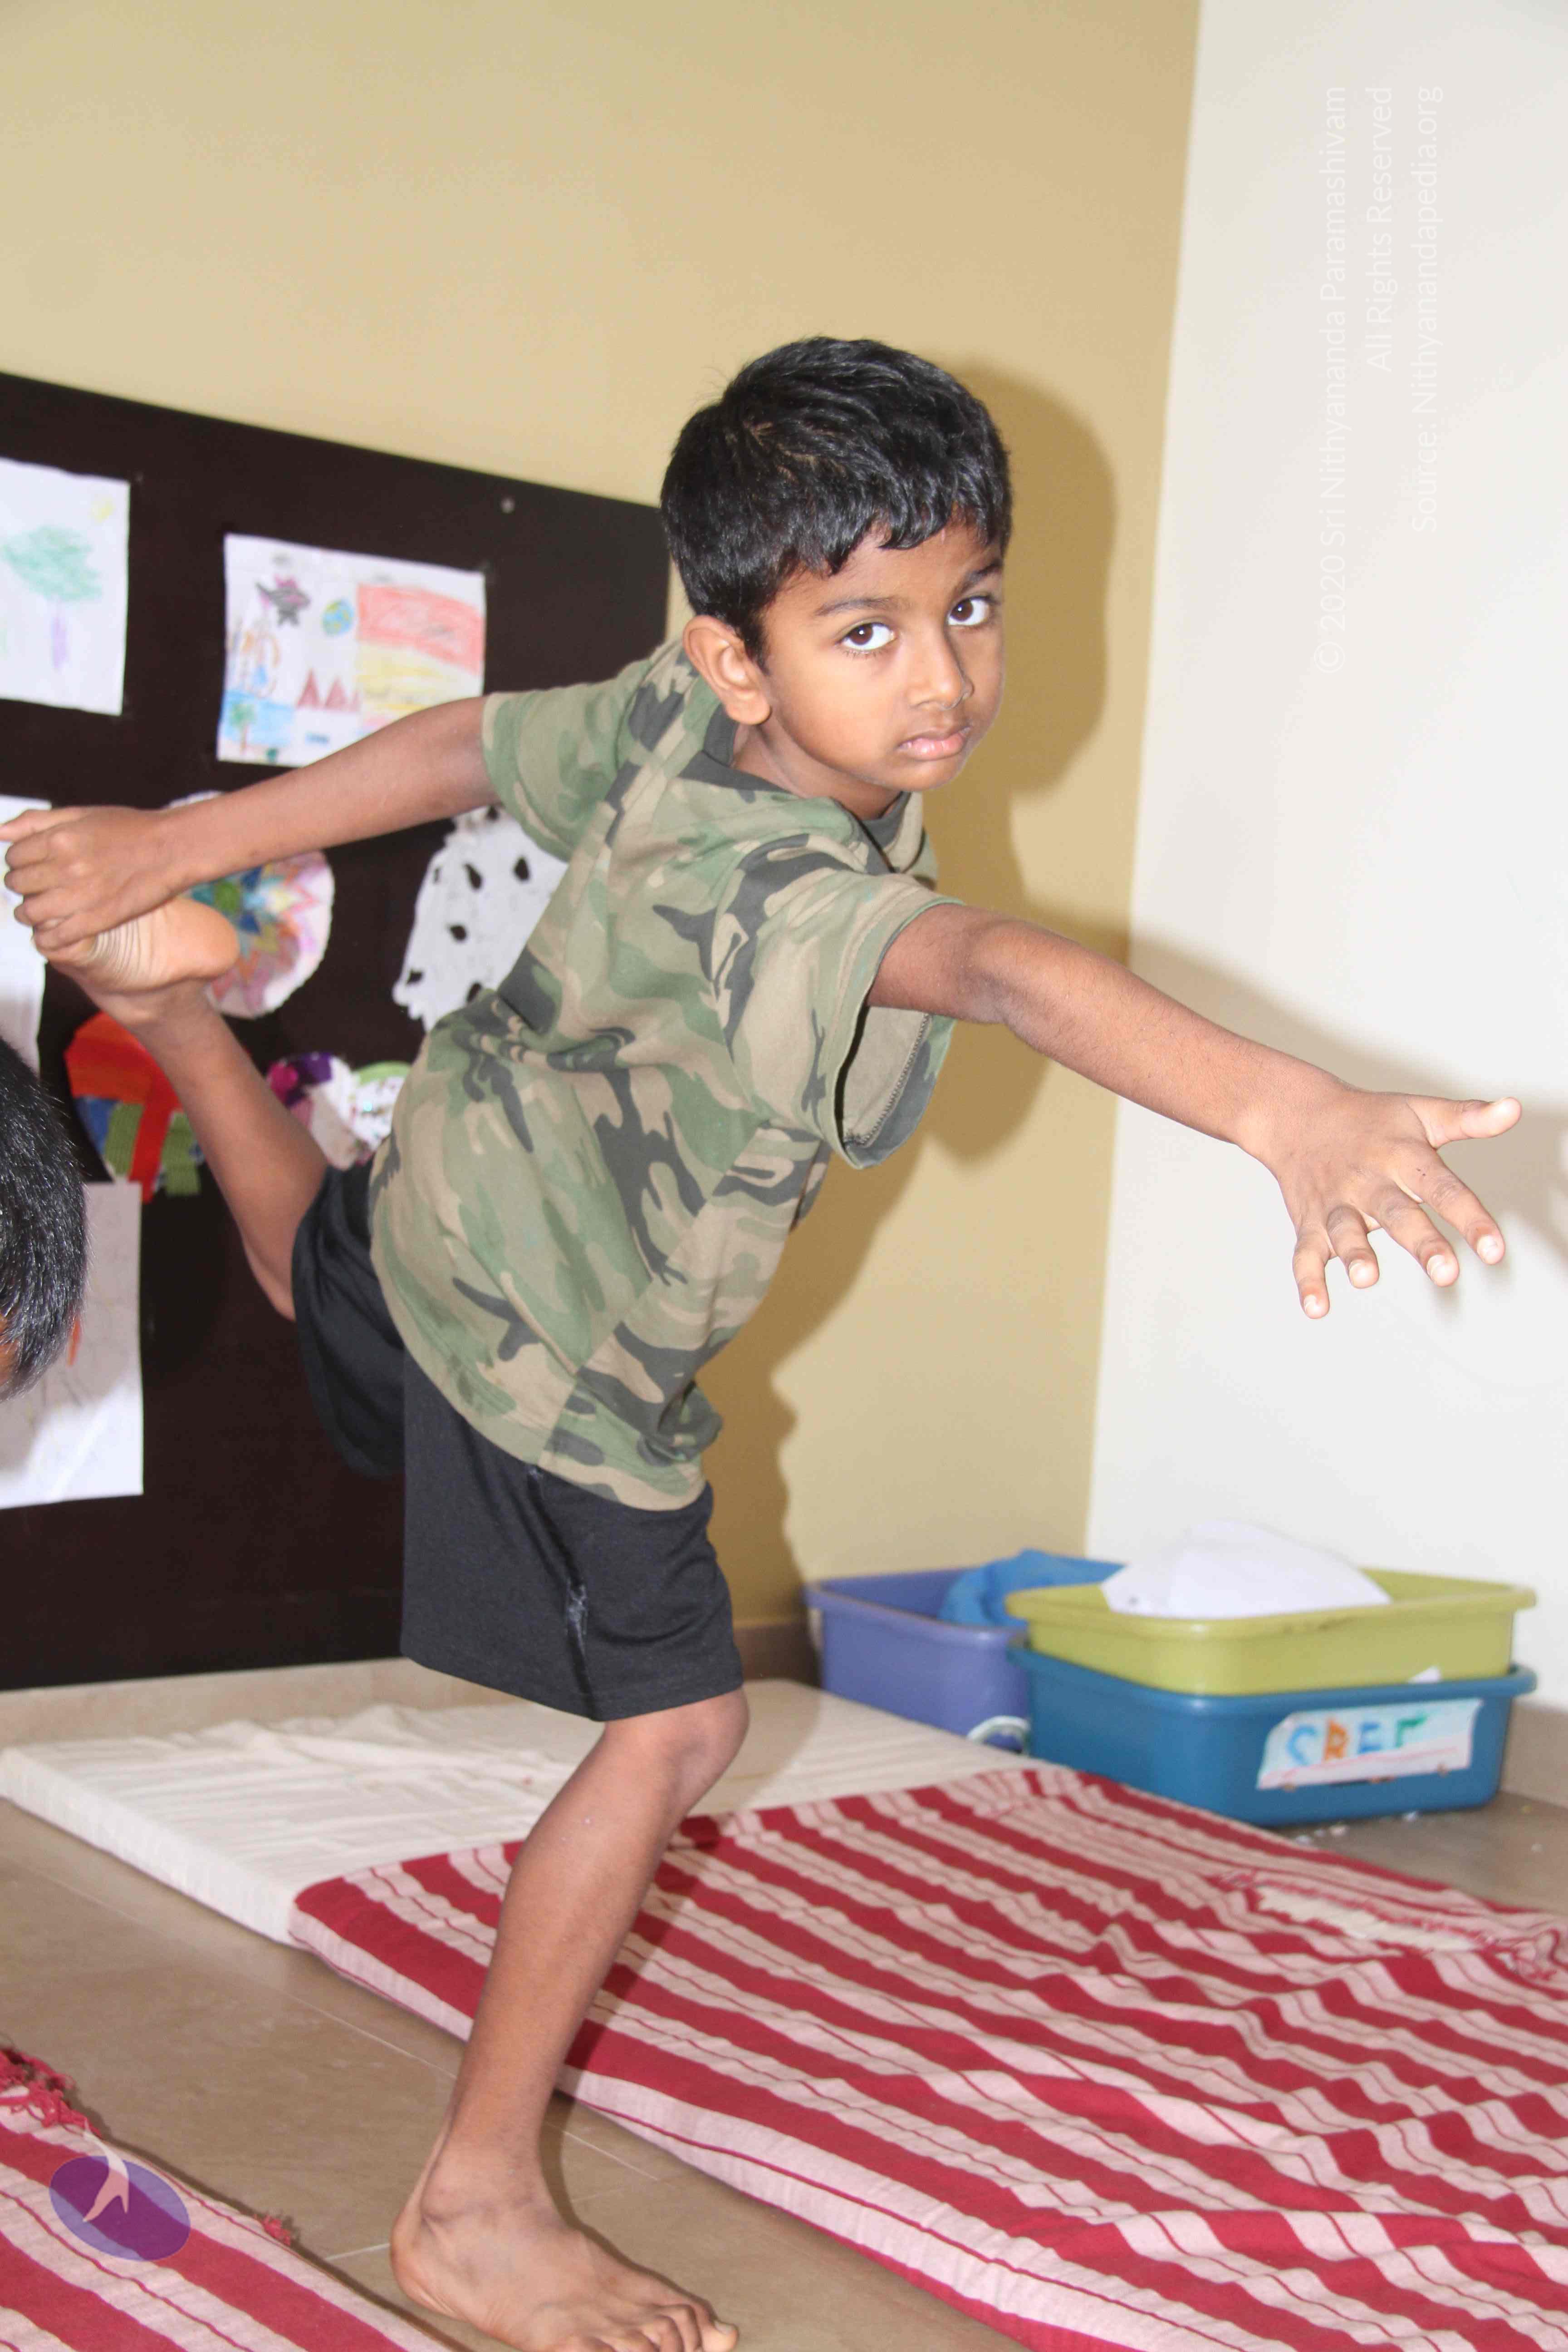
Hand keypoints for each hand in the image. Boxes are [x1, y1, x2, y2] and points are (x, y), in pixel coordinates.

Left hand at [0, 804, 187, 949]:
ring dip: (28, 913)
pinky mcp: (96, 919)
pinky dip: (47, 936)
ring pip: (30, 912)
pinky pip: (55, 935)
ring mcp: (79, 895)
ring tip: (37, 911)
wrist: (172, 849)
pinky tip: (53, 931)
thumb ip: (38, 821)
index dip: (17, 861)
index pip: (14, 856)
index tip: (29, 865)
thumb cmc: (131, 828)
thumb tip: (0, 832)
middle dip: (21, 886)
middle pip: (17, 883)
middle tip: (35, 887)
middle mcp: (64, 866)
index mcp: (58, 838)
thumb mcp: (82, 814)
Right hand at [1251, 1077, 1520, 1317]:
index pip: (1442, 1188)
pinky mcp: (1309, 1222)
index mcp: (1402, 1157)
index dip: (1470, 1219)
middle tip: (1445, 1273)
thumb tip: (1514, 1109)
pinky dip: (1308, 1281)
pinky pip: (1304, 1254)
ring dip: (1355, 1254)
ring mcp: (1336, 1204)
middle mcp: (1369, 1182)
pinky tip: (1317, 1308)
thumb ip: (1469, 1118)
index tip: (1494, 1250)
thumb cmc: (1370, 1119)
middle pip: (1398, 1214)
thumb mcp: (1422, 1113)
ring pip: (1346, 1231)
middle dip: (1421, 1243)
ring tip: (1365, 1278)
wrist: (1297, 1114)